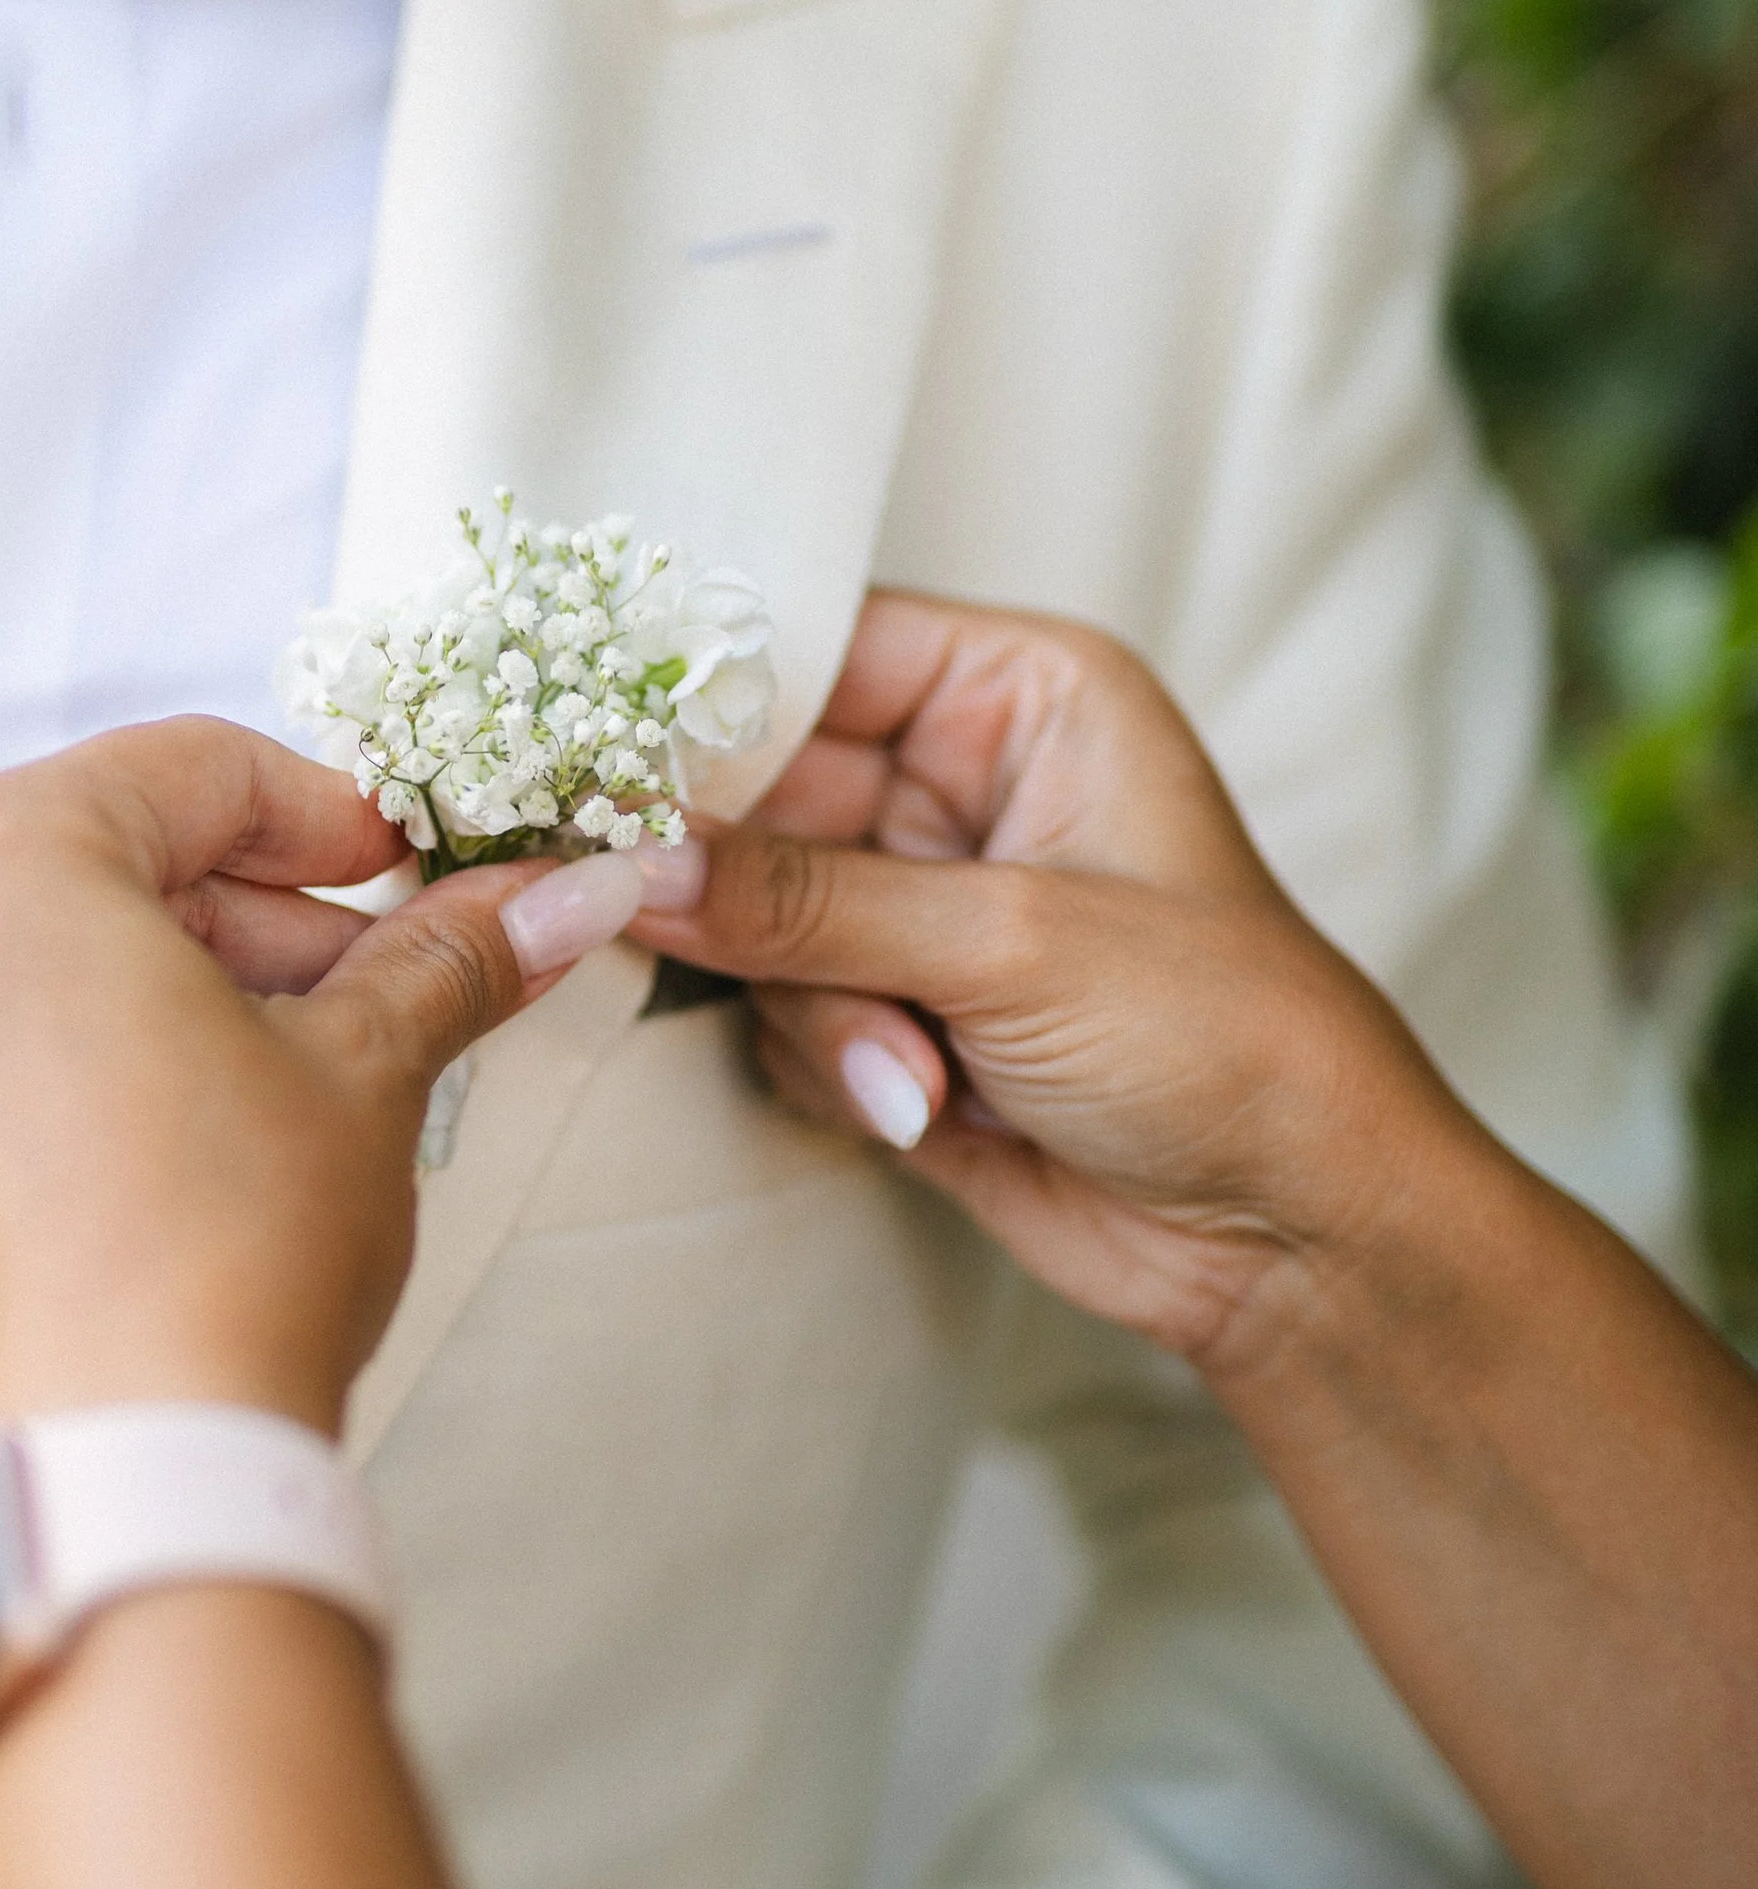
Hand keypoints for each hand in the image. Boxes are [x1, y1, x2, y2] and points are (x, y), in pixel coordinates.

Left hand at [0, 717, 597, 1466]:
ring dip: (187, 982)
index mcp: (3, 860)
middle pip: (112, 854)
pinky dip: (99, 1054)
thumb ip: (450, 957)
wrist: (118, 1491)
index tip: (409, 866)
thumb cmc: (216, 1269)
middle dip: (261, 910)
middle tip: (384, 976)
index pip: (194, 769)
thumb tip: (557, 896)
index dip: (328, 814)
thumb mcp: (364, 1073)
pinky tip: (208, 1134)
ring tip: (311, 1067)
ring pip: (49, 951)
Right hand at [632, 594, 1481, 1378]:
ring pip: (753, 916)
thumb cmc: (1228, 1040)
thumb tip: (632, 868)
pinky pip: (779, 1011)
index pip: (817, 649)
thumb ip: (807, 901)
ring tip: (918, 1071)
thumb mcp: (1014, 943)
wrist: (1299, 1240)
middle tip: (654, 917)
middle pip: (757, 787)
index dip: (704, 698)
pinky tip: (925, 1107)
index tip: (590, 745)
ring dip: (820, 1007)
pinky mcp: (895, 1014)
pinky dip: (833, 1065)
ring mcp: (921, 905)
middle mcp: (964, 783)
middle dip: (742, 885)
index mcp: (1023, 696)